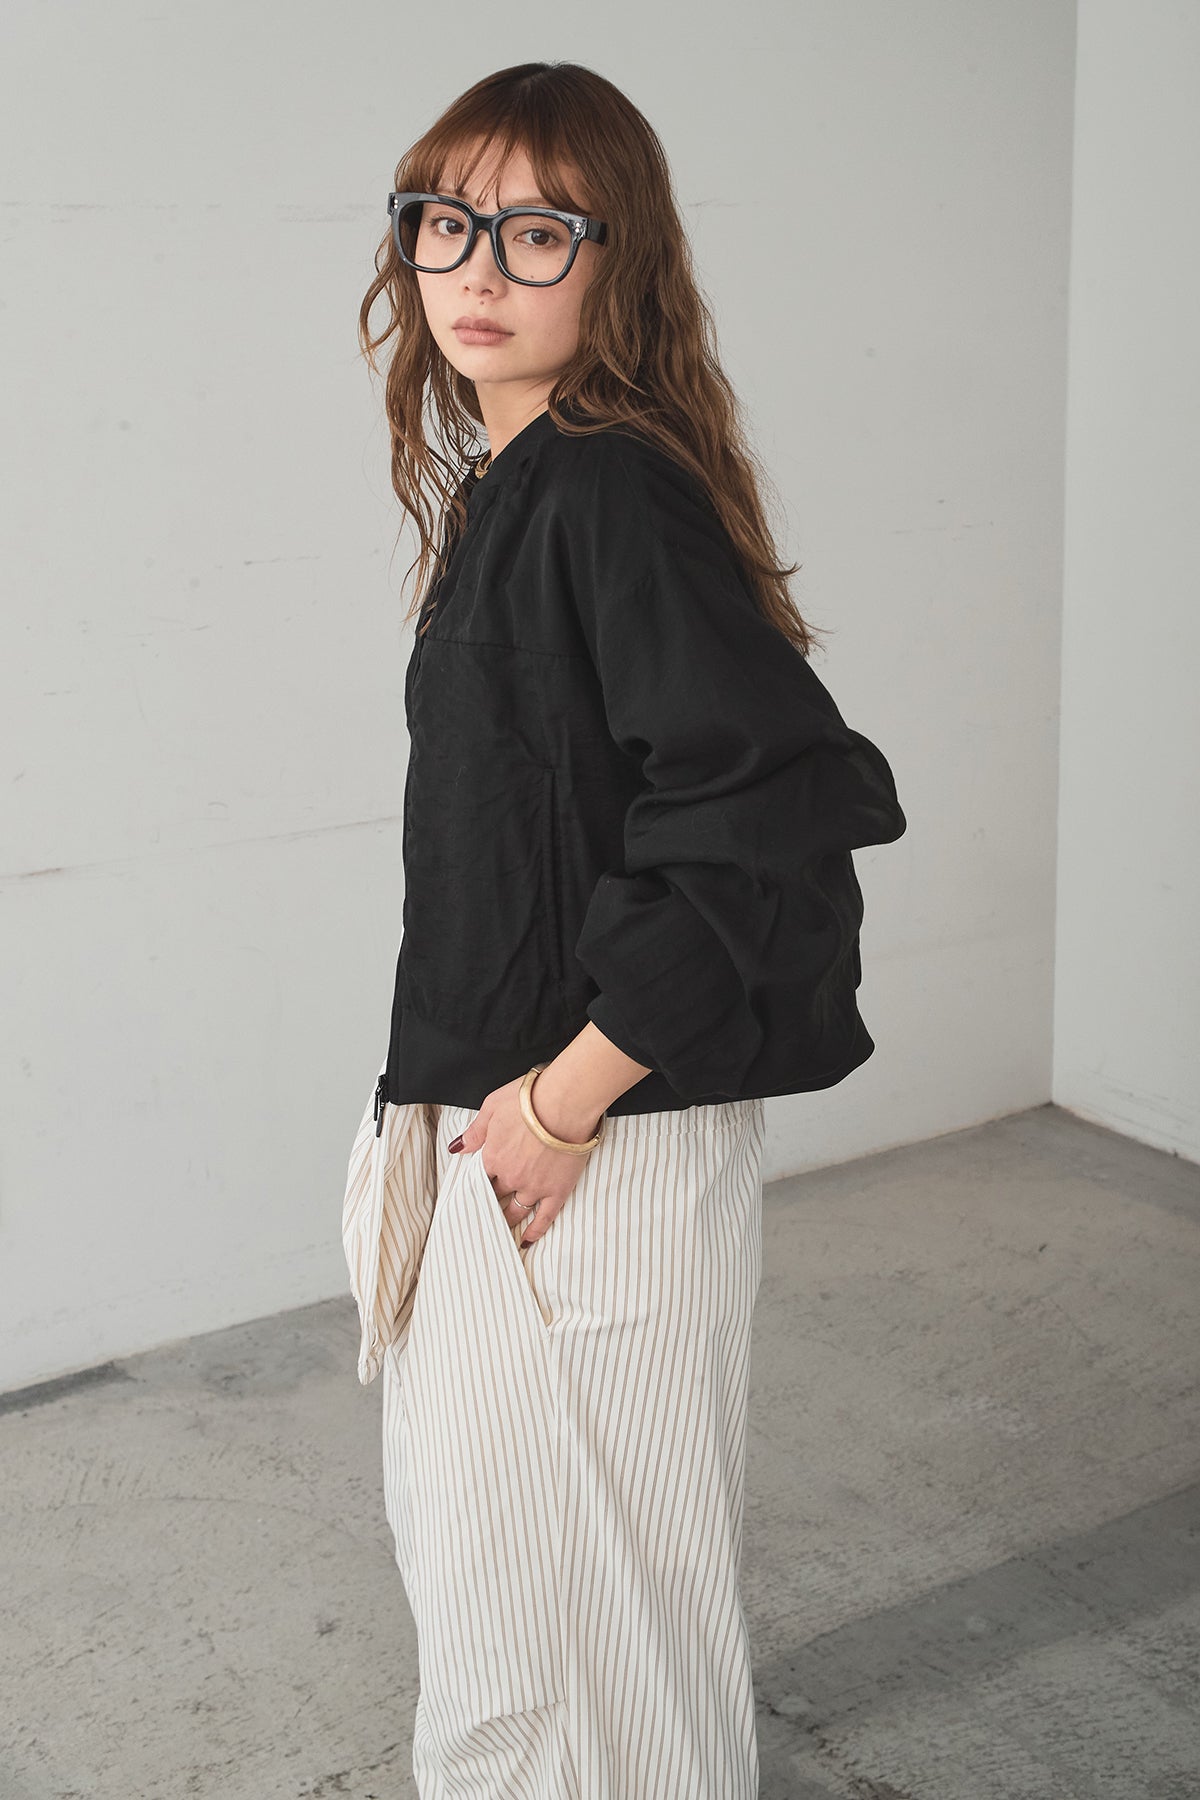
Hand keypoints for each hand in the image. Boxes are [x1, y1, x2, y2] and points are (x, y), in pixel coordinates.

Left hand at [447, 1072, 600, 1242]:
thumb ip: (474, 1131)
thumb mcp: (492, 1106)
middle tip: (485, 1211)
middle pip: (495, 1195)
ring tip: (501, 1228)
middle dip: (490, 1202)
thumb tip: (457, 1148)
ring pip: (515, 1211)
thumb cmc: (529, 1098)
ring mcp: (534, 1187)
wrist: (565, 1102)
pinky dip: (535, 1231)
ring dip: (506, 1220)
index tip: (474, 1190)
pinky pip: (544, 1218)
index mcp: (492, 1157)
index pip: (479, 1177)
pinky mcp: (557, 1191)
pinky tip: (527, 1241)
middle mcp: (510, 1176)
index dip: (477, 1183)